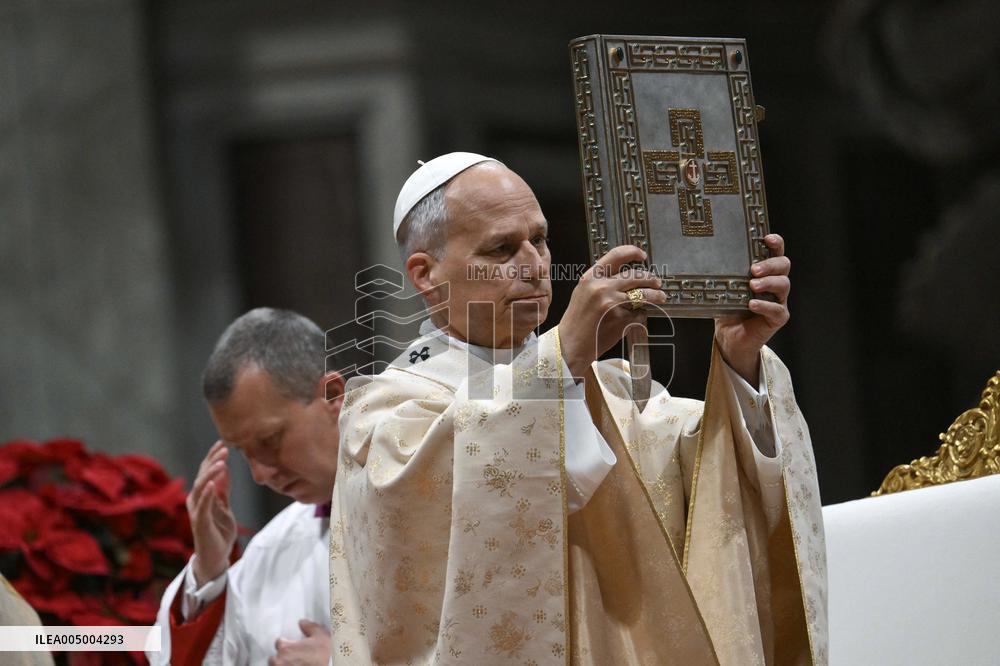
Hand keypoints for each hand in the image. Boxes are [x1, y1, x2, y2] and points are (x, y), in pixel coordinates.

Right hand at [187, 440, 236, 587]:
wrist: (216, 557)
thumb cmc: (219, 531)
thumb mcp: (224, 506)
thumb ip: (223, 489)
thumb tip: (225, 468)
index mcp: (202, 496)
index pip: (206, 471)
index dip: (213, 457)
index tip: (223, 443)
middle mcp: (196, 501)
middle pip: (202, 475)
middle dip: (213, 460)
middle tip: (225, 447)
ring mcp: (197, 511)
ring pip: (201, 487)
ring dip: (210, 473)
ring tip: (221, 462)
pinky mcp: (200, 522)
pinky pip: (203, 505)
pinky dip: (207, 493)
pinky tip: (212, 483)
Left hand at [269, 620, 331, 665]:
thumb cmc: (322, 657)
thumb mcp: (322, 637)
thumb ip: (311, 627)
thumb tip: (303, 622)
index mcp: (286, 648)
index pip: (279, 642)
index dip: (287, 643)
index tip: (292, 645)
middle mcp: (279, 661)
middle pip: (274, 657)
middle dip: (281, 657)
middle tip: (293, 657)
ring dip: (282, 665)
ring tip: (292, 664)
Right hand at [559, 245, 665, 378]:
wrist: (571, 344)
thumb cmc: (577, 320)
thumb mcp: (583, 292)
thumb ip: (600, 281)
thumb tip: (625, 275)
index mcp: (591, 278)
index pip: (616, 255)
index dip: (633, 252)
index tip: (642, 255)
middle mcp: (603, 288)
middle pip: (636, 275)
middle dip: (651, 279)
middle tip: (657, 282)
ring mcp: (613, 304)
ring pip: (643, 294)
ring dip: (656, 295)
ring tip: (660, 297)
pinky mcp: (622, 320)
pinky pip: (639, 314)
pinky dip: (639, 316)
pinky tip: (632, 319)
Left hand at [714, 234, 790, 383]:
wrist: (730, 337)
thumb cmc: (729, 308)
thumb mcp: (725, 287)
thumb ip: (723, 274)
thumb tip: (701, 256)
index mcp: (765, 272)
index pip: (775, 252)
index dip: (776, 243)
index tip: (767, 238)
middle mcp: (775, 283)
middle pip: (783, 265)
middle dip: (769, 264)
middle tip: (753, 269)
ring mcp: (779, 300)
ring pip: (784, 285)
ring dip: (768, 282)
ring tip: (752, 285)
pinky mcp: (778, 317)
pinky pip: (777, 309)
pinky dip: (764, 305)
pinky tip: (752, 304)